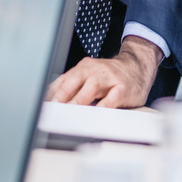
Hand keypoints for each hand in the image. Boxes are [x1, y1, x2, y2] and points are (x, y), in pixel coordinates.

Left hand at [45, 36, 162, 107]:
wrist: (137, 67)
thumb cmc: (110, 75)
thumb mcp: (90, 76)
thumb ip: (73, 87)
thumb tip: (52, 102)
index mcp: (84, 67)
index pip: (65, 79)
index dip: (53, 92)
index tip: (44, 105)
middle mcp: (96, 70)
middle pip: (76, 79)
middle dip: (64, 93)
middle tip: (54, 107)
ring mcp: (110, 78)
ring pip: (92, 86)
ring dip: (80, 99)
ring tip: (71, 111)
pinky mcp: (123, 88)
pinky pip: (112, 97)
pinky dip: (103, 106)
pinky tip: (96, 113)